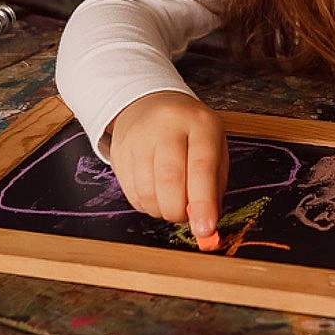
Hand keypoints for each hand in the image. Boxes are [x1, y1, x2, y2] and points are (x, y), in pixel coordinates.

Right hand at [104, 91, 227, 239]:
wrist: (152, 106)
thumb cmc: (191, 136)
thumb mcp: (214, 151)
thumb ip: (213, 189)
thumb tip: (206, 225)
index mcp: (200, 124)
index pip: (201, 167)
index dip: (203, 203)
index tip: (205, 229)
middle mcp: (168, 125)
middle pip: (169, 180)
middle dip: (178, 211)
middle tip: (184, 217)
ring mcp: (139, 136)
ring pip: (147, 190)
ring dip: (160, 210)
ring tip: (170, 202)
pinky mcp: (120, 150)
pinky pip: (131, 192)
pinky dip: (145, 204)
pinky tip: (154, 193)